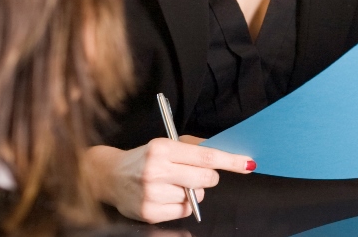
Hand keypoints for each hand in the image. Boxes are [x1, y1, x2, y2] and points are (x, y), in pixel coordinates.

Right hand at [84, 140, 254, 222]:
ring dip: (192, 193)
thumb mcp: (165, 144)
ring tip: (172, 185)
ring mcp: (152, 193)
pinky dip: (182, 206)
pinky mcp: (150, 213)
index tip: (248, 164)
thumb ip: (193, 148)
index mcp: (161, 148)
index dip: (230, 161)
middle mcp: (156, 170)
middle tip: (198, 174)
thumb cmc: (144, 158)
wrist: (109, 176)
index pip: (206, 156)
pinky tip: (166, 197)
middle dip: (209, 177)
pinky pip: (184, 212)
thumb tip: (226, 155)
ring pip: (195, 197)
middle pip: (205, 178)